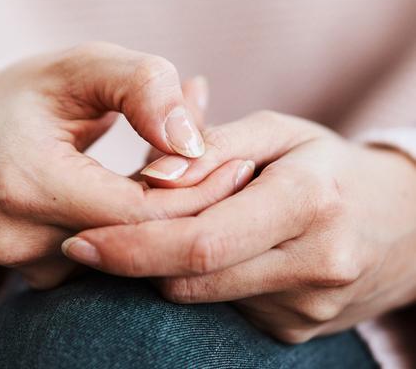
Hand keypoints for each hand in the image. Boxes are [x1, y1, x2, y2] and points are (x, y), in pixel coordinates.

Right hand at [0, 42, 249, 288]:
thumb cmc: (28, 95)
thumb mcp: (83, 65)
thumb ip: (143, 87)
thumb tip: (193, 145)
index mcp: (25, 181)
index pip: (139, 211)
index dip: (198, 190)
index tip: (237, 163)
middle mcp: (19, 238)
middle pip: (139, 242)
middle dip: (191, 207)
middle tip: (230, 168)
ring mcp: (25, 266)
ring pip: (128, 258)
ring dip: (165, 218)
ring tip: (186, 171)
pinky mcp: (37, 277)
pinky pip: (108, 261)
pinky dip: (137, 230)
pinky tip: (148, 193)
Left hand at [62, 111, 415, 342]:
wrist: (403, 223)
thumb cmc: (327, 164)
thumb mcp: (277, 132)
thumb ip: (212, 146)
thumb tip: (150, 177)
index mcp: (309, 202)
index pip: (199, 242)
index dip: (130, 246)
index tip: (79, 243)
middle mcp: (314, 264)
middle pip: (191, 279)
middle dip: (132, 262)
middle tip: (88, 242)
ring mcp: (307, 308)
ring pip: (200, 297)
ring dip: (166, 267)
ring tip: (166, 229)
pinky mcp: (297, 331)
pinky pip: (222, 308)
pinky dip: (199, 281)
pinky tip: (208, 250)